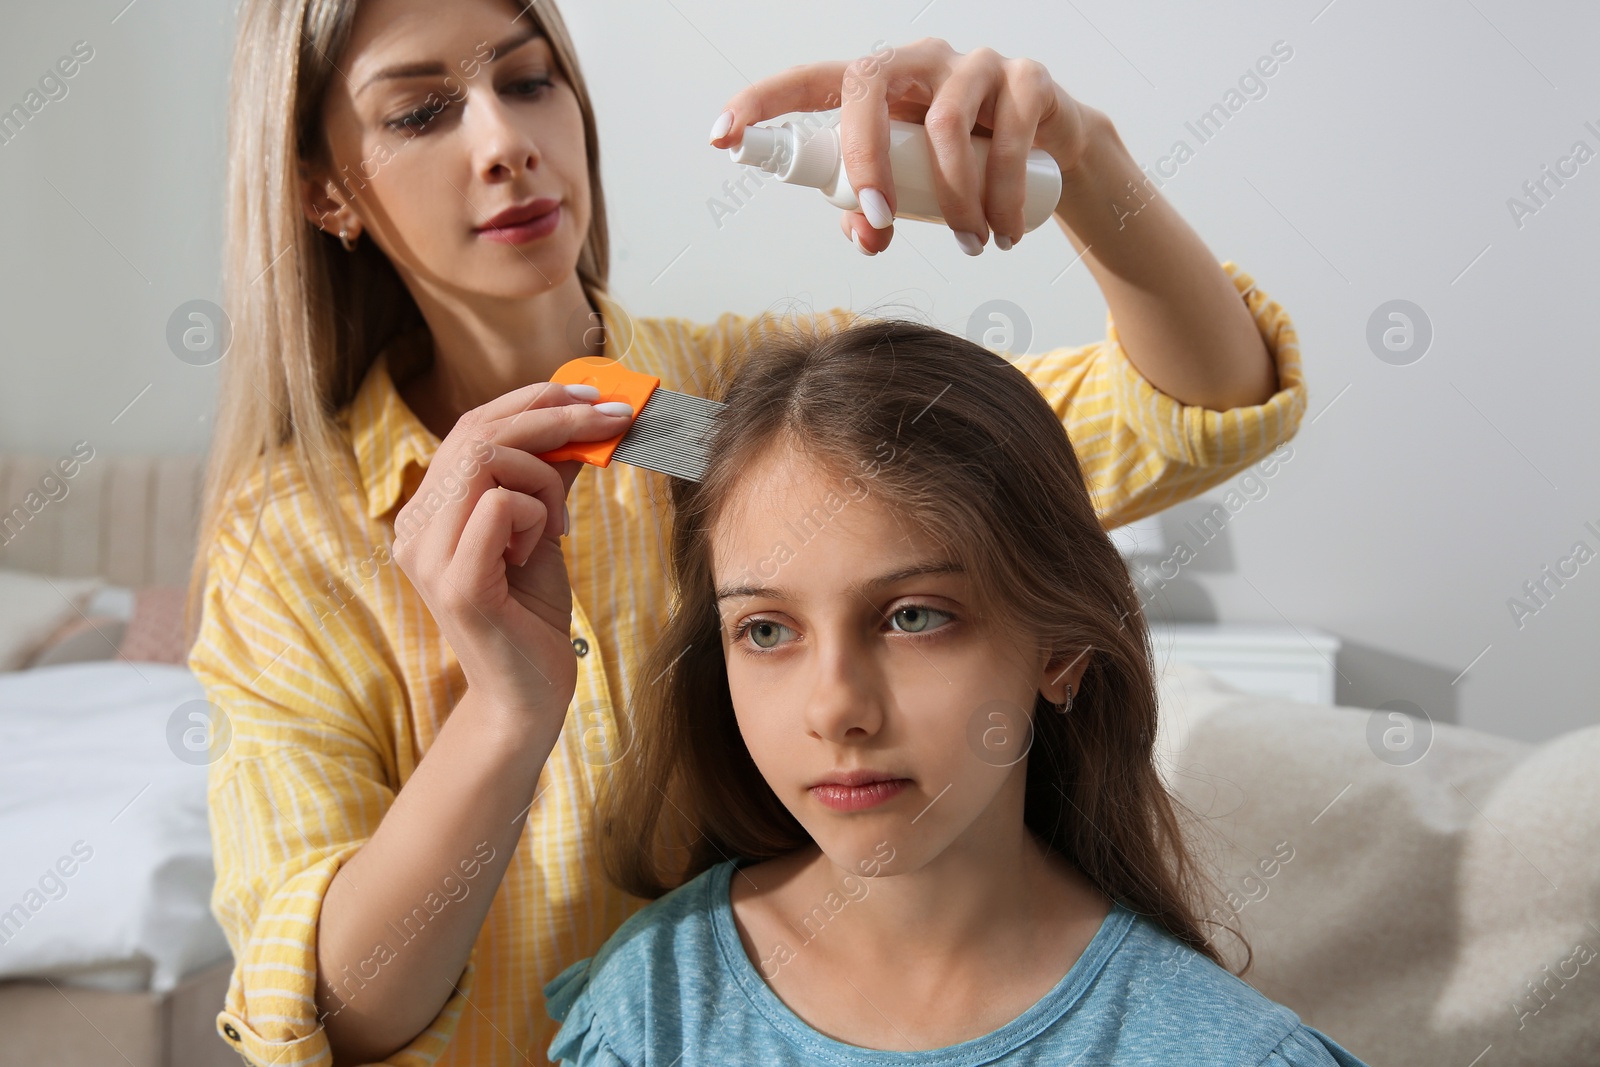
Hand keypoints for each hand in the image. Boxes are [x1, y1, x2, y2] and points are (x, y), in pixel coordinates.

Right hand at [389, 382, 633, 731]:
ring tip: (559, 524)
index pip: (471, 427)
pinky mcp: (457, 582)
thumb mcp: (542, 532)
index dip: (532, 400)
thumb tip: (578, 422)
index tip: (591, 395)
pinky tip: (539, 552)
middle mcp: (416, 528)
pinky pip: (501, 505)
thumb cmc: (531, 616)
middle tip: (613, 414)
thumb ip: (546, 479)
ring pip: (488, 458)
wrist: (527, 697)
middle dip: (553, 413)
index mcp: (429, 512)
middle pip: (476, 431)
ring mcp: (429, 555)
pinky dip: (537, 515)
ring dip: (545, 478)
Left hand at [708, 37, 1093, 254]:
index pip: (809, 81)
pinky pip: (1010, 134)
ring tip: (970, 246)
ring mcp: (974, 63)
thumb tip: (864, 235)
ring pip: (947, 123)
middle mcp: (918, 61)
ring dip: (954, 199)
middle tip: (881, 222)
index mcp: (877, 87)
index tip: (722, 137)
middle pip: (868, 83)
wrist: (1055, 155)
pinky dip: (1005, 194)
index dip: (761, 103)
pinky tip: (1005, 233)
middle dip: (866, 159)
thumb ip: (871, 211)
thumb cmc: (963, 169)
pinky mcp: (1027, 80)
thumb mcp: (910, 192)